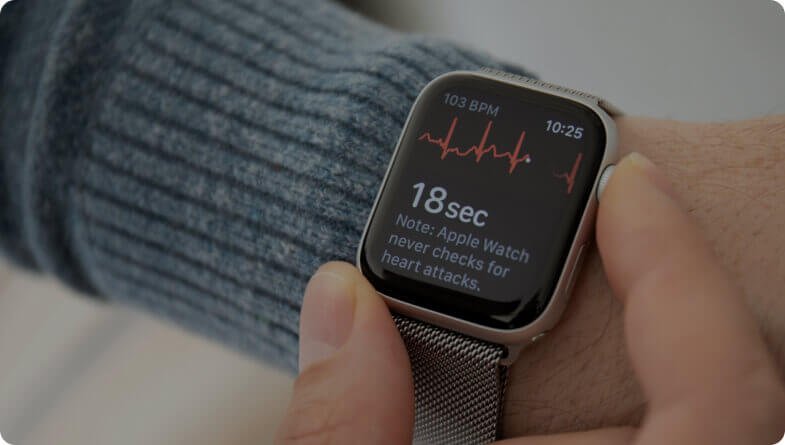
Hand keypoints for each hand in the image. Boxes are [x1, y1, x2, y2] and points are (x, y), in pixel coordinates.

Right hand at [276, 153, 784, 443]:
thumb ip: (345, 432)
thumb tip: (338, 304)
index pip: (719, 392)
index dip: (679, 270)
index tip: (632, 189)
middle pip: (709, 376)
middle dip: (657, 284)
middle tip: (601, 214)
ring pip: (677, 397)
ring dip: (632, 325)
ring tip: (573, 269)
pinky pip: (650, 418)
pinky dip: (616, 366)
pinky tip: (536, 354)